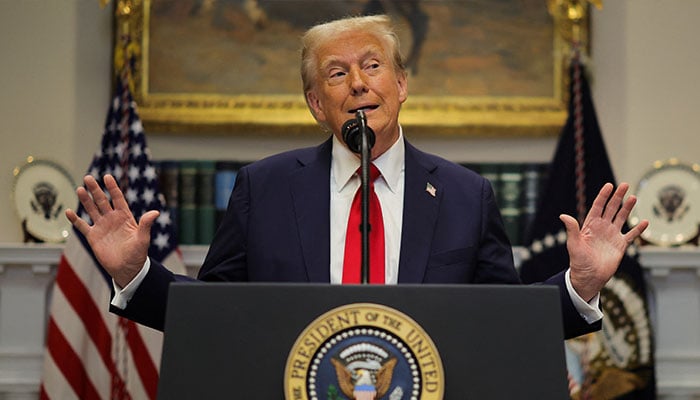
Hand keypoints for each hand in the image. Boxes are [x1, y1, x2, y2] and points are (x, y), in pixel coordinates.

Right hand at [65, 174, 157, 287]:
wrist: (127, 269)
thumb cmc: (138, 254)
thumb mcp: (143, 238)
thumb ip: (146, 224)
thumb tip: (156, 212)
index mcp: (125, 217)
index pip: (118, 198)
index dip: (113, 187)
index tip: (107, 176)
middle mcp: (112, 219)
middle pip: (102, 201)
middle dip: (95, 189)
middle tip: (88, 177)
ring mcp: (102, 227)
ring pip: (91, 210)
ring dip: (85, 200)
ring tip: (80, 189)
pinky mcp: (93, 237)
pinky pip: (82, 226)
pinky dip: (75, 219)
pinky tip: (69, 212)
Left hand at [560, 183, 648, 301]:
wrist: (589, 276)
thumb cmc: (578, 261)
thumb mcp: (573, 243)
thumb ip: (571, 229)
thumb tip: (563, 216)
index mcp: (590, 226)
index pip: (598, 206)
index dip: (603, 196)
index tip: (609, 185)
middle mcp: (602, 228)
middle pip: (611, 208)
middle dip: (617, 197)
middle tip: (625, 185)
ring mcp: (612, 236)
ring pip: (621, 218)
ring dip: (628, 208)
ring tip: (634, 197)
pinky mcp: (620, 245)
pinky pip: (631, 235)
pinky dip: (638, 229)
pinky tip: (645, 222)